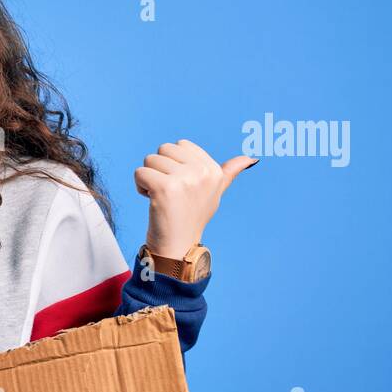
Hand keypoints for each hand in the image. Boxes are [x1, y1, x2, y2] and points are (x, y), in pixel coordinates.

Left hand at [135, 139, 255, 257]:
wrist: (178, 246)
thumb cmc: (192, 218)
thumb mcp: (215, 193)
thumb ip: (229, 173)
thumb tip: (251, 159)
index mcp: (214, 170)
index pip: (181, 144)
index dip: (174, 164)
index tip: (180, 186)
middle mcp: (203, 172)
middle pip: (164, 148)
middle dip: (159, 168)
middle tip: (169, 192)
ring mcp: (185, 179)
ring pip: (150, 159)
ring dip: (149, 178)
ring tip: (161, 197)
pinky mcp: (165, 188)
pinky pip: (140, 172)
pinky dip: (140, 186)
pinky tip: (151, 201)